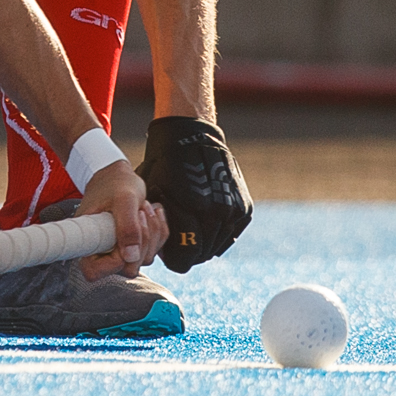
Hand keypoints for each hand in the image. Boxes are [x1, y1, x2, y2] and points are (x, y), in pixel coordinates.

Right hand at [75, 161, 167, 280]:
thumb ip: (127, 226)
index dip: (112, 262)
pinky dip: (159, 230)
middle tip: (139, 213)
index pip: (94, 272)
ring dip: (152, 232)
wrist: (119, 177)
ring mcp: (122, 251)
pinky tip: (152, 213)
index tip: (120, 237)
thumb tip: (131, 256)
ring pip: (145, 259)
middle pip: (128, 268)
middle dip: (141, 240)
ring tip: (143, 208)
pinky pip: (156, 249)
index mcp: (88, 242)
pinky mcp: (137, 247)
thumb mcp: (123, 199)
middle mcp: (104, 252)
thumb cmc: (114, 184)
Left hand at [137, 116, 252, 272]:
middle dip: (188, 250)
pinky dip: (218, 232)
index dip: (174, 259)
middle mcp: (215, 212)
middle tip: (178, 239)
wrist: (191, 136)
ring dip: (204, 242)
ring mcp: (232, 210)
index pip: (185, 258)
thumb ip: (157, 227)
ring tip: (191, 226)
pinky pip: (230, 234)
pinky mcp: (244, 207)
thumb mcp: (152, 195)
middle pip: (201, 254)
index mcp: (190, 209)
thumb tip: (163, 254)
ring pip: (216, 246)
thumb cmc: (163, 165)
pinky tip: (205, 219)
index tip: (169, 253)